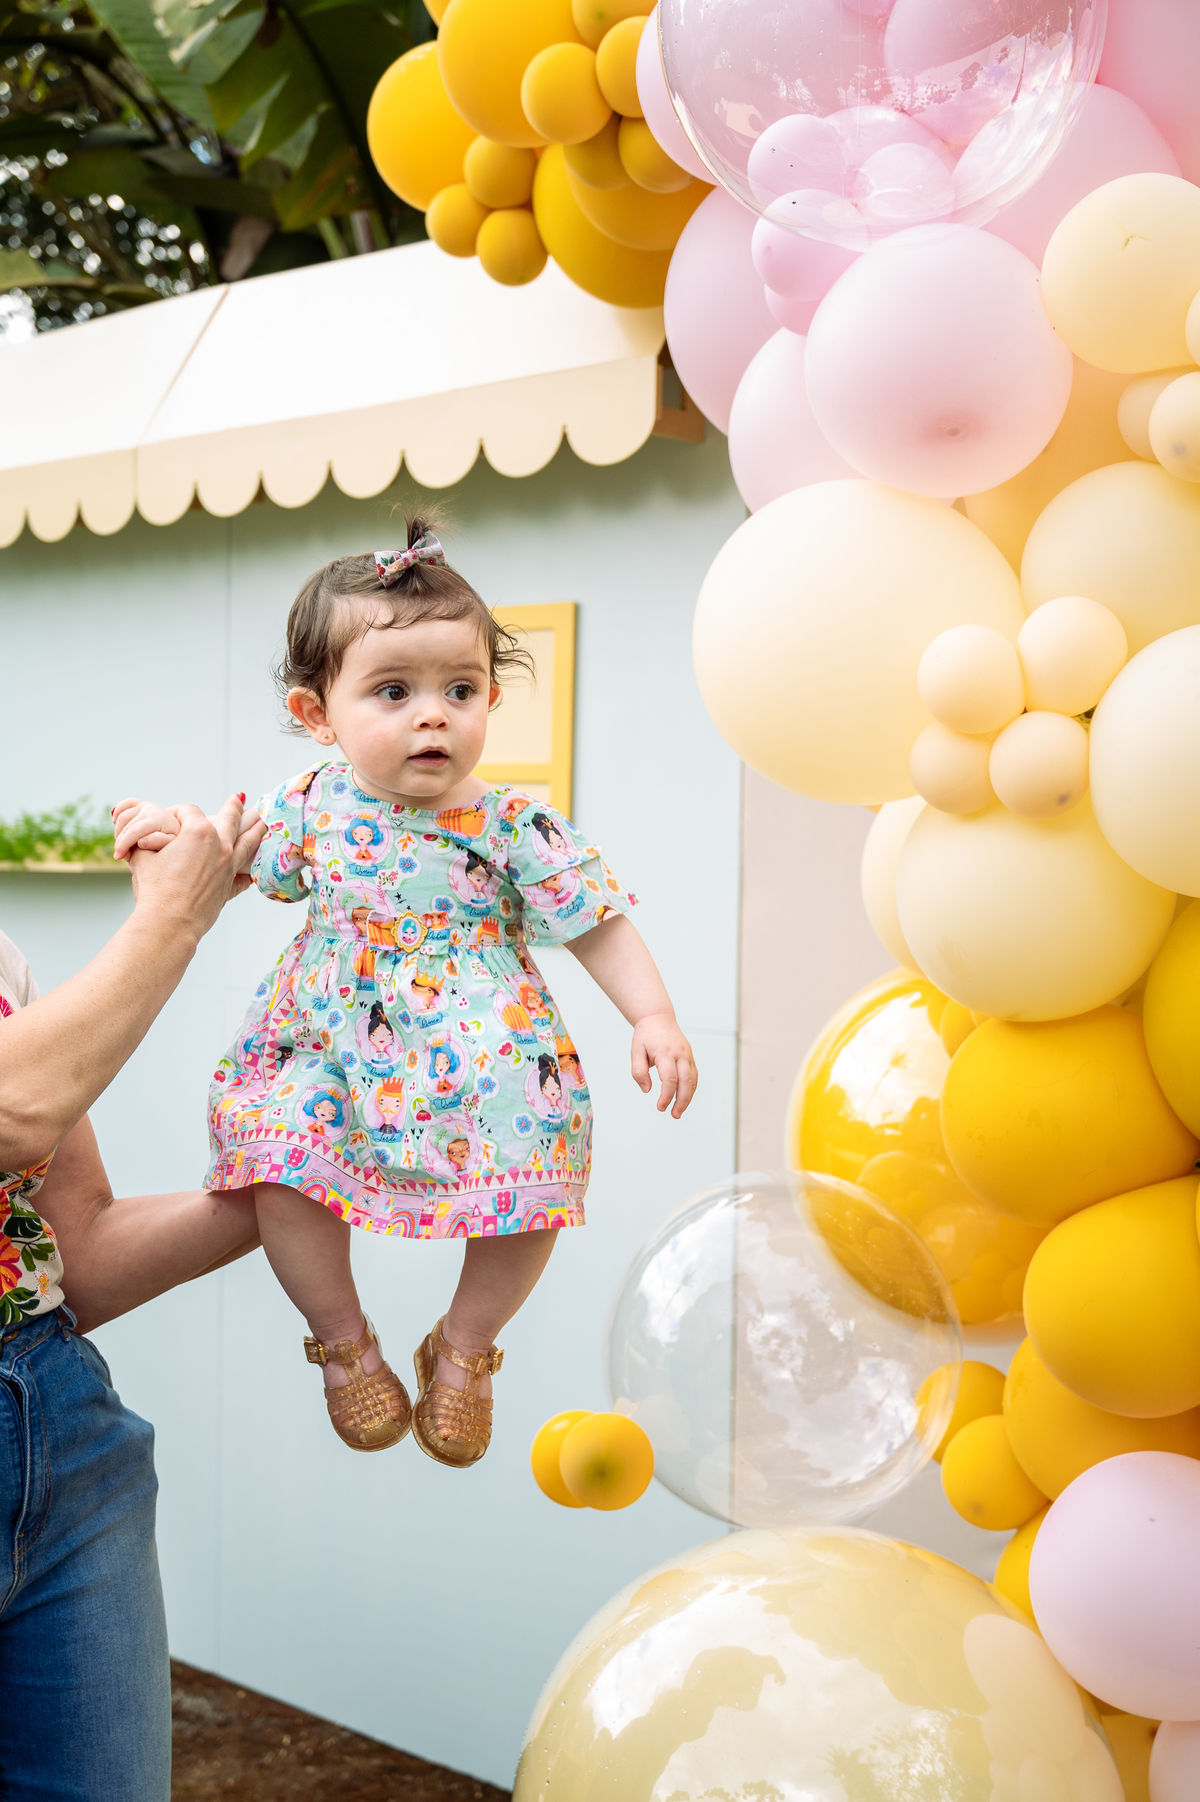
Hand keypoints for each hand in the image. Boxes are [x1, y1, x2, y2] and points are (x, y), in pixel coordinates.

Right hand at [112, 797, 180, 858]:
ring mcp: (145, 806)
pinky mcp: (140, 805)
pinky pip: (125, 805)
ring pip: (121, 818)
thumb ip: (158, 842)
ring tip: (123, 848)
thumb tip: (141, 842)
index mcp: (158, 818)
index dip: (124, 844)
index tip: (120, 857)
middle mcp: (151, 808)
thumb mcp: (170, 846)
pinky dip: (118, 812)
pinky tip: (114, 821)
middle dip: (120, 842)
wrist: (178, 837)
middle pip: (126, 825)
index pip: (134, 831)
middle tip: (122, 856)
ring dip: (118, 834)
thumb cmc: (174, 844)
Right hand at [114, 794, 263, 896]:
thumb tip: (141, 837)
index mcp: (198, 833)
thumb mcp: (142, 858)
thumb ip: (146, 842)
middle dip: (233, 807)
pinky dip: (246, 873)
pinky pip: (243, 876)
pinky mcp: (229, 886)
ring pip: (247, 843)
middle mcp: (219, 846)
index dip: (176, 812)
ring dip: (255, 831)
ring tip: (263, 822)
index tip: (169, 816)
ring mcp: (228, 866)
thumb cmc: (155, 890)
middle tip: (241, 798)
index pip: (189, 811)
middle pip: (229, 820)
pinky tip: (250, 874)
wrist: (169, 922)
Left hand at [631, 1012, 696, 1118]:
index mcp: (665, 1052)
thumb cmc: (645, 1035)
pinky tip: (684, 1099)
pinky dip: (691, 1089)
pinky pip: (694, 1076)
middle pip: (686, 1082)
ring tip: (678, 1112)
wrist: (658, 1017)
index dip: (666, 1096)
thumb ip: (638, 1071)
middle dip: (681, 1101)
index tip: (660, 1107)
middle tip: (674, 1115)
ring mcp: (687, 1055)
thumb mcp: (636, 1051)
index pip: (670, 1079)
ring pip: (693, 1080)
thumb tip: (647, 1090)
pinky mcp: (690, 1057)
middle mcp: (680, 1054)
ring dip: (688, 1098)